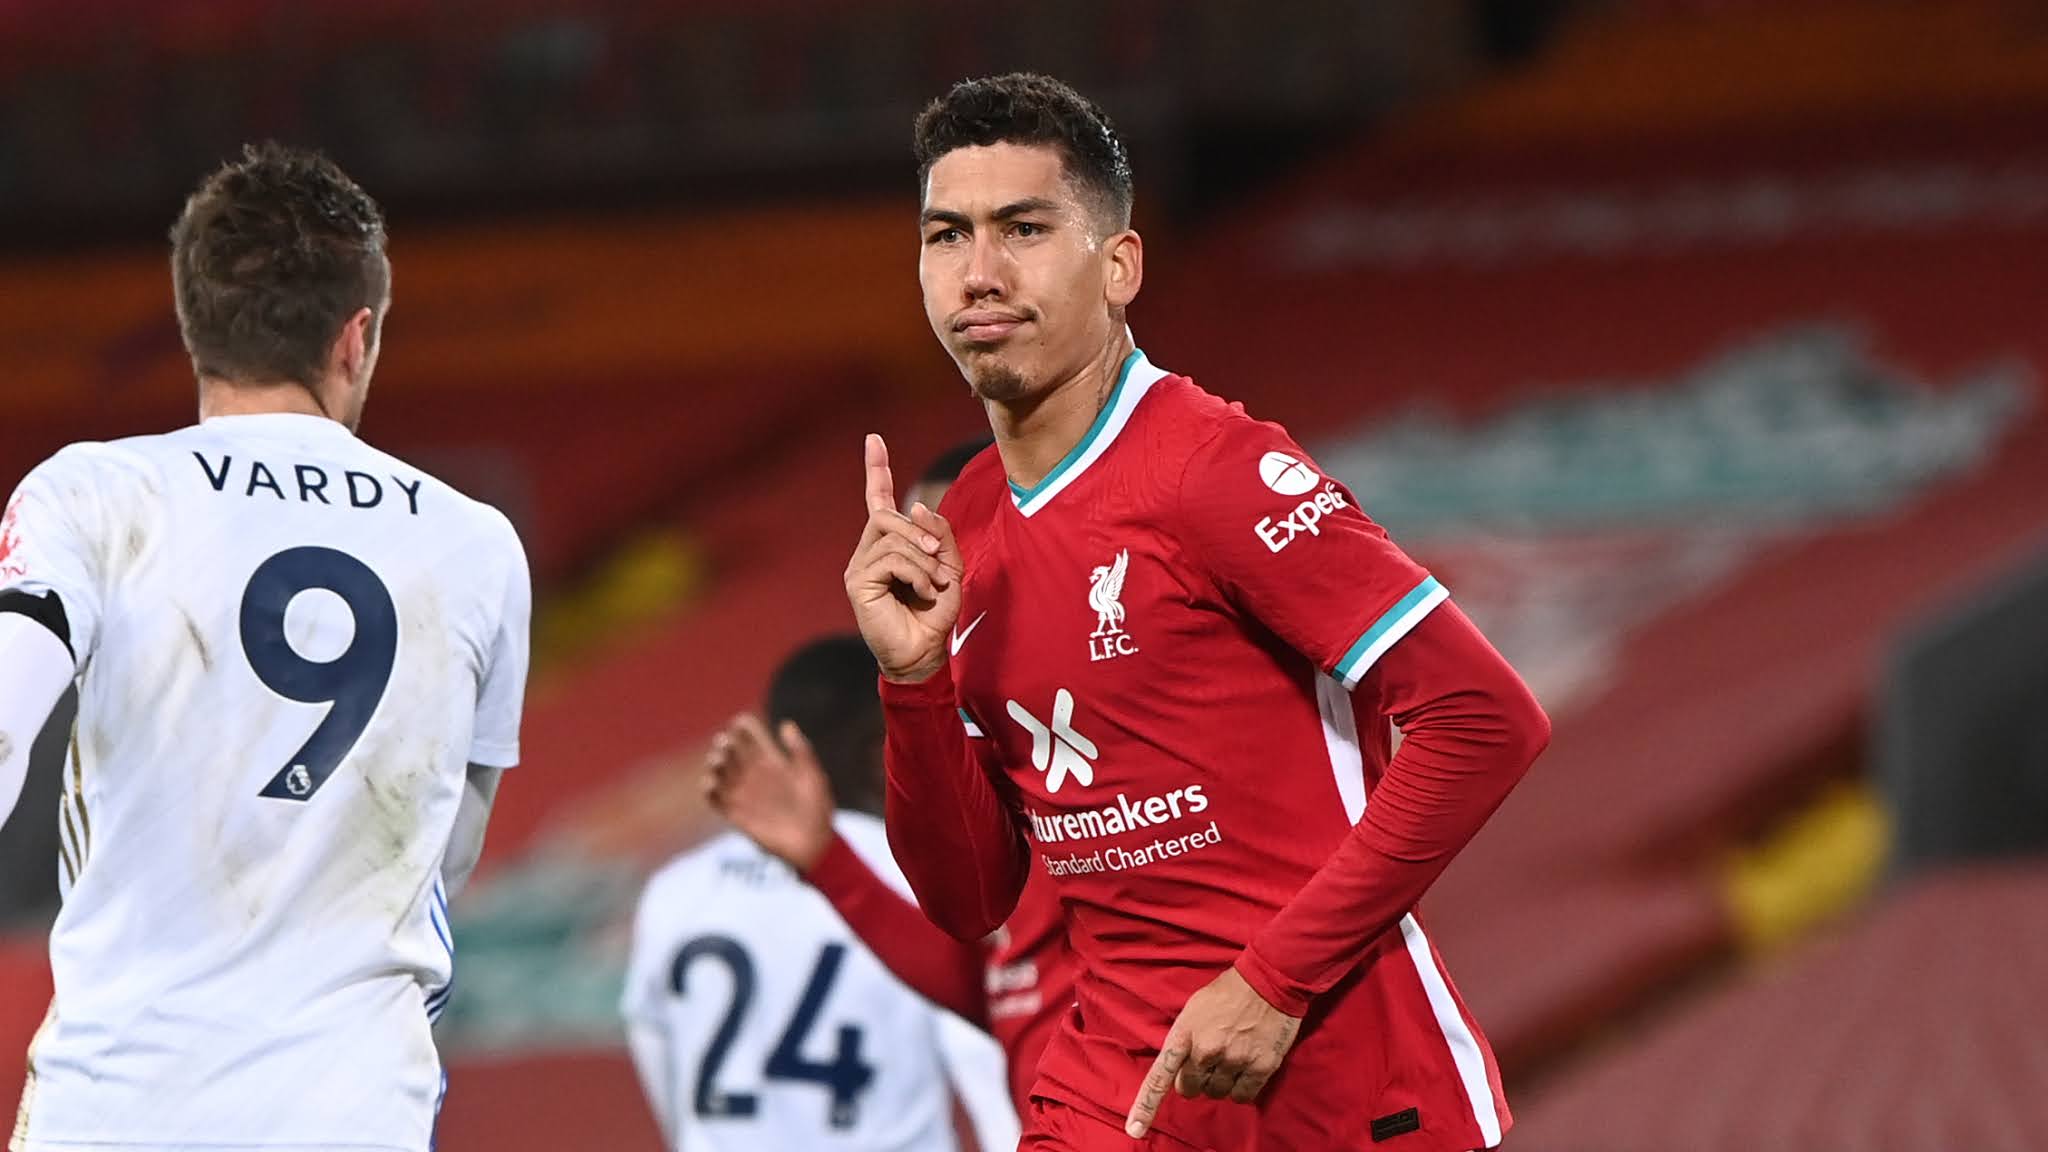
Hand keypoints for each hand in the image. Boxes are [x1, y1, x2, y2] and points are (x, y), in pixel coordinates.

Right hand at [703, 714, 835, 872]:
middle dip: (725, 744)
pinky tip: (711, 783)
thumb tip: (786, 724)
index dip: (744, 727)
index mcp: (774, 763)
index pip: (753, 738)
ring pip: (721, 774)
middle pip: (732, 753)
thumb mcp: (812, 776)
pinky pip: (716, 800)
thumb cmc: (818, 808)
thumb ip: (800, 751)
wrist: (813, 844)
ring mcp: (745, 795)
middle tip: (725, 743)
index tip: (739, 722)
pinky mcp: (737, 815)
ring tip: (717, 760)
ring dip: (714, 764)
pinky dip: (708, 791)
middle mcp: (756, 776)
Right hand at [844, 434, 962, 682]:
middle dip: (920, 533)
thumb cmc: (934, 613)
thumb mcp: (949, 566)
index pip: (878, 499)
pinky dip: (914, 572)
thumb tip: (914, 506)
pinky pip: (889, 558)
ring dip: (922, 558)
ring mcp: (860, 566)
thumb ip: (939, 534)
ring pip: (891, 535)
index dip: (877, 469)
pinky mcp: (858, 583)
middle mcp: (868, 551)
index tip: (874, 439)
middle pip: (887, 515)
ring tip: (934, 583)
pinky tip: (922, 590)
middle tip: (939, 559)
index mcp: (888, 545)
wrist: (924, 652)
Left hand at [1125, 967, 1301, 1137]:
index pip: (1160, 1075)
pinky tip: (1245, 1067)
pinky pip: (1242, 1096)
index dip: (1146, 1105)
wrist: (1267, 981)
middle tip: (1209, 1061)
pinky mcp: (1260, 1067)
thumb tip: (1181, 1067)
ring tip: (1231, 1057)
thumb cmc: (1227, 993)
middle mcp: (1206, 1050)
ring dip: (1221, 1082)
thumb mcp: (1193, 1009)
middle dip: (1196, 1080)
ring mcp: (1234, 1060)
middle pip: (1191, 1089)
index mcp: (1184, 1033)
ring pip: (1217, 1093)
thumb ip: (1184, 1040)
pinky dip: (1241, 1088)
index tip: (1135, 1130)